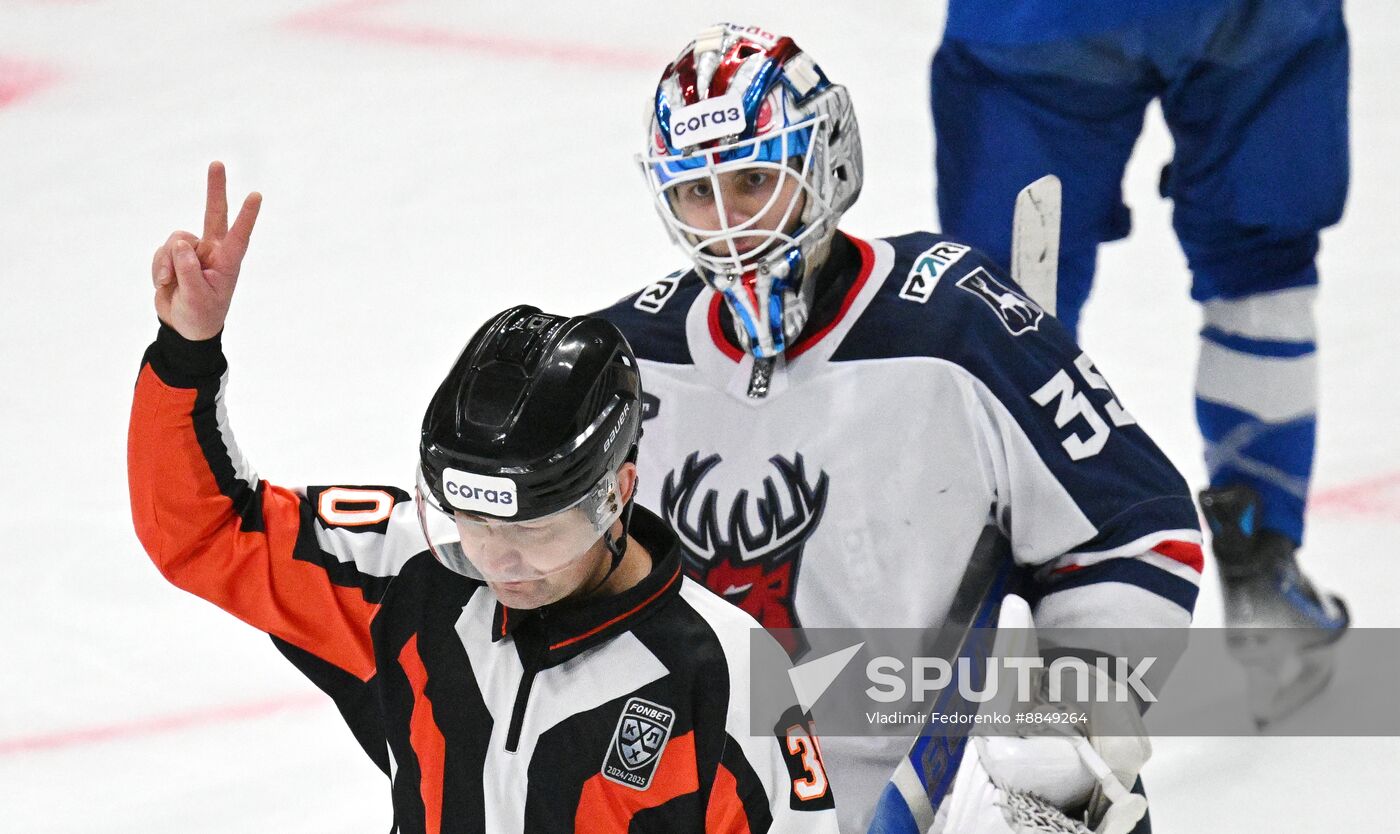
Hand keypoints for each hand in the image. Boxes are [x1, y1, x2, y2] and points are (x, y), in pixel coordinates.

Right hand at [152, 161, 261, 339]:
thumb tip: (181, 244)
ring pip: (176, 241)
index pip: (239, 235)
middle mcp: (212, 251)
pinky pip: (162, 252)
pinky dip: (159, 267)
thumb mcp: (197, 298)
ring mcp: (193, 252)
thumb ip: (188, 271)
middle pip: (213, 214)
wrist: (183, 327)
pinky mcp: (174, 256)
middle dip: (215, 189)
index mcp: (227, 262)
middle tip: (217, 163)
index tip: (256, 195)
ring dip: (167, 262)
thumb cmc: (200, 315)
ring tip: (170, 282)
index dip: (247, 216)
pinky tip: (164, 283)